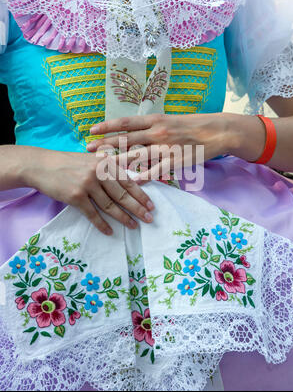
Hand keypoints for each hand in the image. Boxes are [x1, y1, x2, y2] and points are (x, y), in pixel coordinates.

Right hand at [21, 148, 154, 234]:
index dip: (141, 194)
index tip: (151, 205)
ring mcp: (87, 184)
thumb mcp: (91, 159)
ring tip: (133, 226)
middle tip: (149, 218)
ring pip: (110, 205)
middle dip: (138, 208)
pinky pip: (92, 214)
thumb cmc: (68, 163)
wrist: (41, 166)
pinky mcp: (76, 196)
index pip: (128, 181)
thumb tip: (130, 179)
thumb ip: (109, 167)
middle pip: (122, 194)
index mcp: (105, 162)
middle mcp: (99, 172)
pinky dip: (102, 224)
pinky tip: (109, 231)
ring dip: (123, 218)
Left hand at [87, 113, 231, 179]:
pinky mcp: (175, 161)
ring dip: (118, 161)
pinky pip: (155, 171)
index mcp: (155, 120)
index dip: (107, 126)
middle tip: (87, 148)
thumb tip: (134, 132)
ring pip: (137, 155)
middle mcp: (157, 132)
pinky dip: (142, 176)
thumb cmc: (192, 125)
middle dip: (105, 144)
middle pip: (126, 139)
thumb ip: (152, 126)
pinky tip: (130, 182)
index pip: (126, 122)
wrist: (216, 131)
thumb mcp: (170, 120)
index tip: (92, 129)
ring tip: (101, 167)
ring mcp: (165, 147)